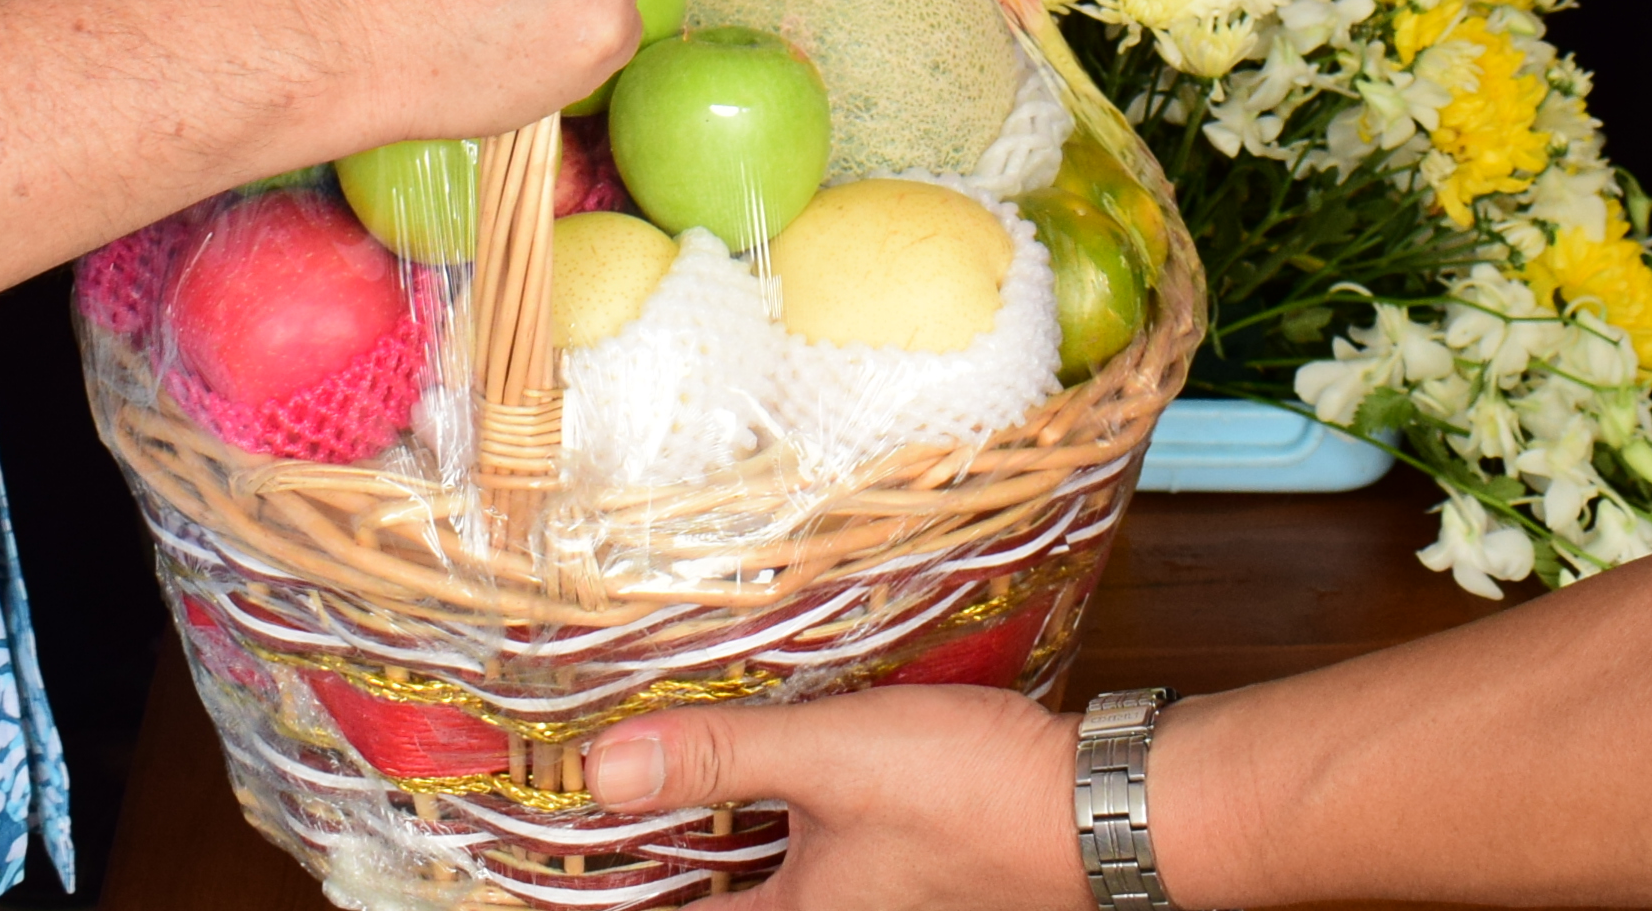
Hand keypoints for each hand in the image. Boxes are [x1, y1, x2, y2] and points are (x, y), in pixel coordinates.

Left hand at [586, 690, 1082, 909]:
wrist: (1098, 809)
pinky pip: (804, 855)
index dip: (607, 894)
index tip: (553, 862)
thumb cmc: (976, 796)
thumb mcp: (832, 758)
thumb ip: (719, 757)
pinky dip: (769, 818)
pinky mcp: (899, 874)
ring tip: (664, 775)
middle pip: (714, 903)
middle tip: (603, 800)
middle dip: (659, 860)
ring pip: (761, 877)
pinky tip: (768, 764)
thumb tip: (606, 767)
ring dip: (716, 833)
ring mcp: (867, 904)